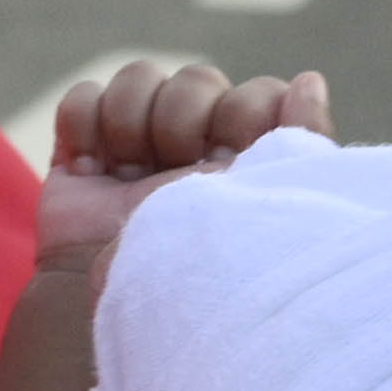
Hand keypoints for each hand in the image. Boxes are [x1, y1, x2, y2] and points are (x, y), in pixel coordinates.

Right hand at [39, 58, 331, 265]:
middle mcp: (200, 143)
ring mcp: (140, 142)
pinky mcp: (84, 148)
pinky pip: (82, 97)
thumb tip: (309, 79)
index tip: (226, 162)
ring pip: (138, 77)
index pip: (259, 93)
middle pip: (196, 79)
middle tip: (173, 171)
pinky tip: (91, 171)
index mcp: (252, 156)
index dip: (242, 114)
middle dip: (182, 122)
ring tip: (127, 176)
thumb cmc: (209, 273)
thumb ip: (301, 140)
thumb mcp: (267, 202)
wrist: (124, 313)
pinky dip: (82, 128)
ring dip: (130, 124)